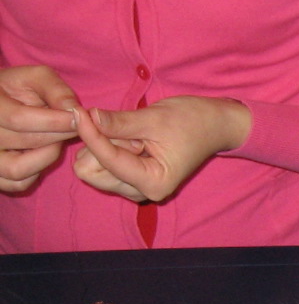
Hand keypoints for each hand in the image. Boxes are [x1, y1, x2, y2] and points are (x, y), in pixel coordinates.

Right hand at [0, 65, 78, 192]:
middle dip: (58, 135)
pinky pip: (17, 183)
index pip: (20, 119)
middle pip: (25, 142)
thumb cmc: (18, 88)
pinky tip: (42, 154)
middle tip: (76, 127)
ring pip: (18, 169)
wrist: (0, 102)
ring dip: (47, 156)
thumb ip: (55, 89)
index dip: (55, 121)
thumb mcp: (35, 77)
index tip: (79, 116)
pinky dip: (36, 173)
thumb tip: (74, 110)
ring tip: (56, 140)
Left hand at [73, 96, 250, 202]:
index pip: (107, 159)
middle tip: (128, 130)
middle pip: (91, 172)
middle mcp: (143, 192)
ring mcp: (136, 189)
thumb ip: (118, 122)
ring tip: (134, 136)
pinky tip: (129, 141)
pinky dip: (106, 150)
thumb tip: (85, 116)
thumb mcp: (154, 118)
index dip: (90, 133)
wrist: (214, 126)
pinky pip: (101, 167)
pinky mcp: (131, 182)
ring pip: (93, 170)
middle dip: (100, 145)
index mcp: (153, 182)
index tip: (79, 111)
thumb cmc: (191, 121)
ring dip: (104, 147)